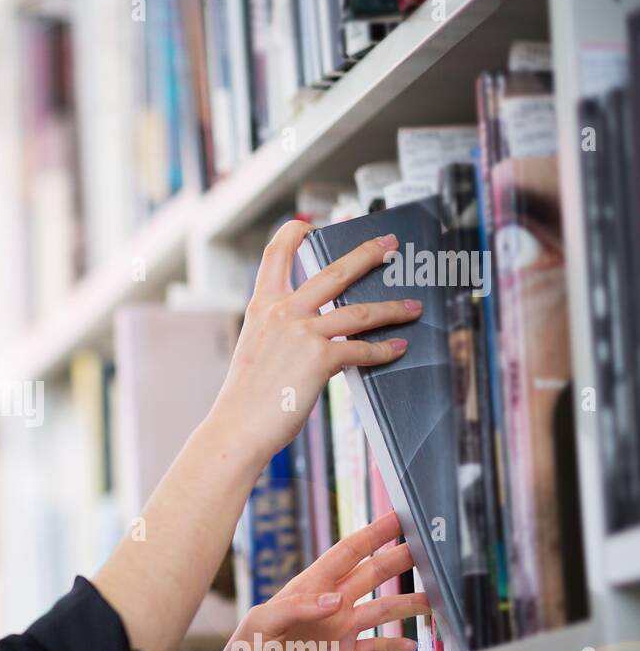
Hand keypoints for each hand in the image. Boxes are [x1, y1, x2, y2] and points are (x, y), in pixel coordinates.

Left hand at [199, 512, 429, 650]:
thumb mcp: (260, 625)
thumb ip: (296, 608)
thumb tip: (336, 600)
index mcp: (306, 588)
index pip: (345, 554)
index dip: (372, 535)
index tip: (398, 519)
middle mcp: (327, 606)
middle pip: (370, 576)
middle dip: (398, 560)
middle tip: (427, 549)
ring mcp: (336, 631)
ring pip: (380, 611)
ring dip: (406, 604)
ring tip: (433, 599)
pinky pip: (374, 649)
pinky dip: (393, 648)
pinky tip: (410, 646)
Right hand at [208, 220, 422, 462]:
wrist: (237, 426)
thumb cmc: (245, 397)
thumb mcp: (256, 350)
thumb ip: (283, 333)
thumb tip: (319, 334)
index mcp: (262, 307)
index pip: (276, 255)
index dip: (294, 234)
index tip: (309, 224)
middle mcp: (282, 312)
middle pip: (334, 271)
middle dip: (367, 254)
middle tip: (389, 244)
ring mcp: (302, 333)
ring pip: (360, 311)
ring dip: (393, 307)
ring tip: (413, 306)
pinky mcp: (320, 358)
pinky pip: (361, 349)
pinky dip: (384, 350)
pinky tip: (398, 348)